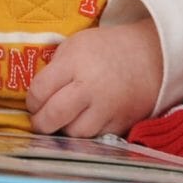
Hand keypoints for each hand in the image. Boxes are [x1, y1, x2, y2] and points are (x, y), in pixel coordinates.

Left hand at [28, 19, 163, 138]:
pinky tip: (85, 122)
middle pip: (54, 115)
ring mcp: (107, 108)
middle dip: (41, 123)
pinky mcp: (121, 123)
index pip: (40, 90)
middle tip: (40, 121)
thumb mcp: (75, 45)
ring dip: (65, 129)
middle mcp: (90, 87)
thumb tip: (37, 95)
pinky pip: (96, 137)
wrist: (150, 57)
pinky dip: (87, 133)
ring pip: (75, 132)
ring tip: (64, 121)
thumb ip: (55, 68)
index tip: (34, 103)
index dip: (31, 101)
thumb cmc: (106, 49)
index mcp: (75, 62)